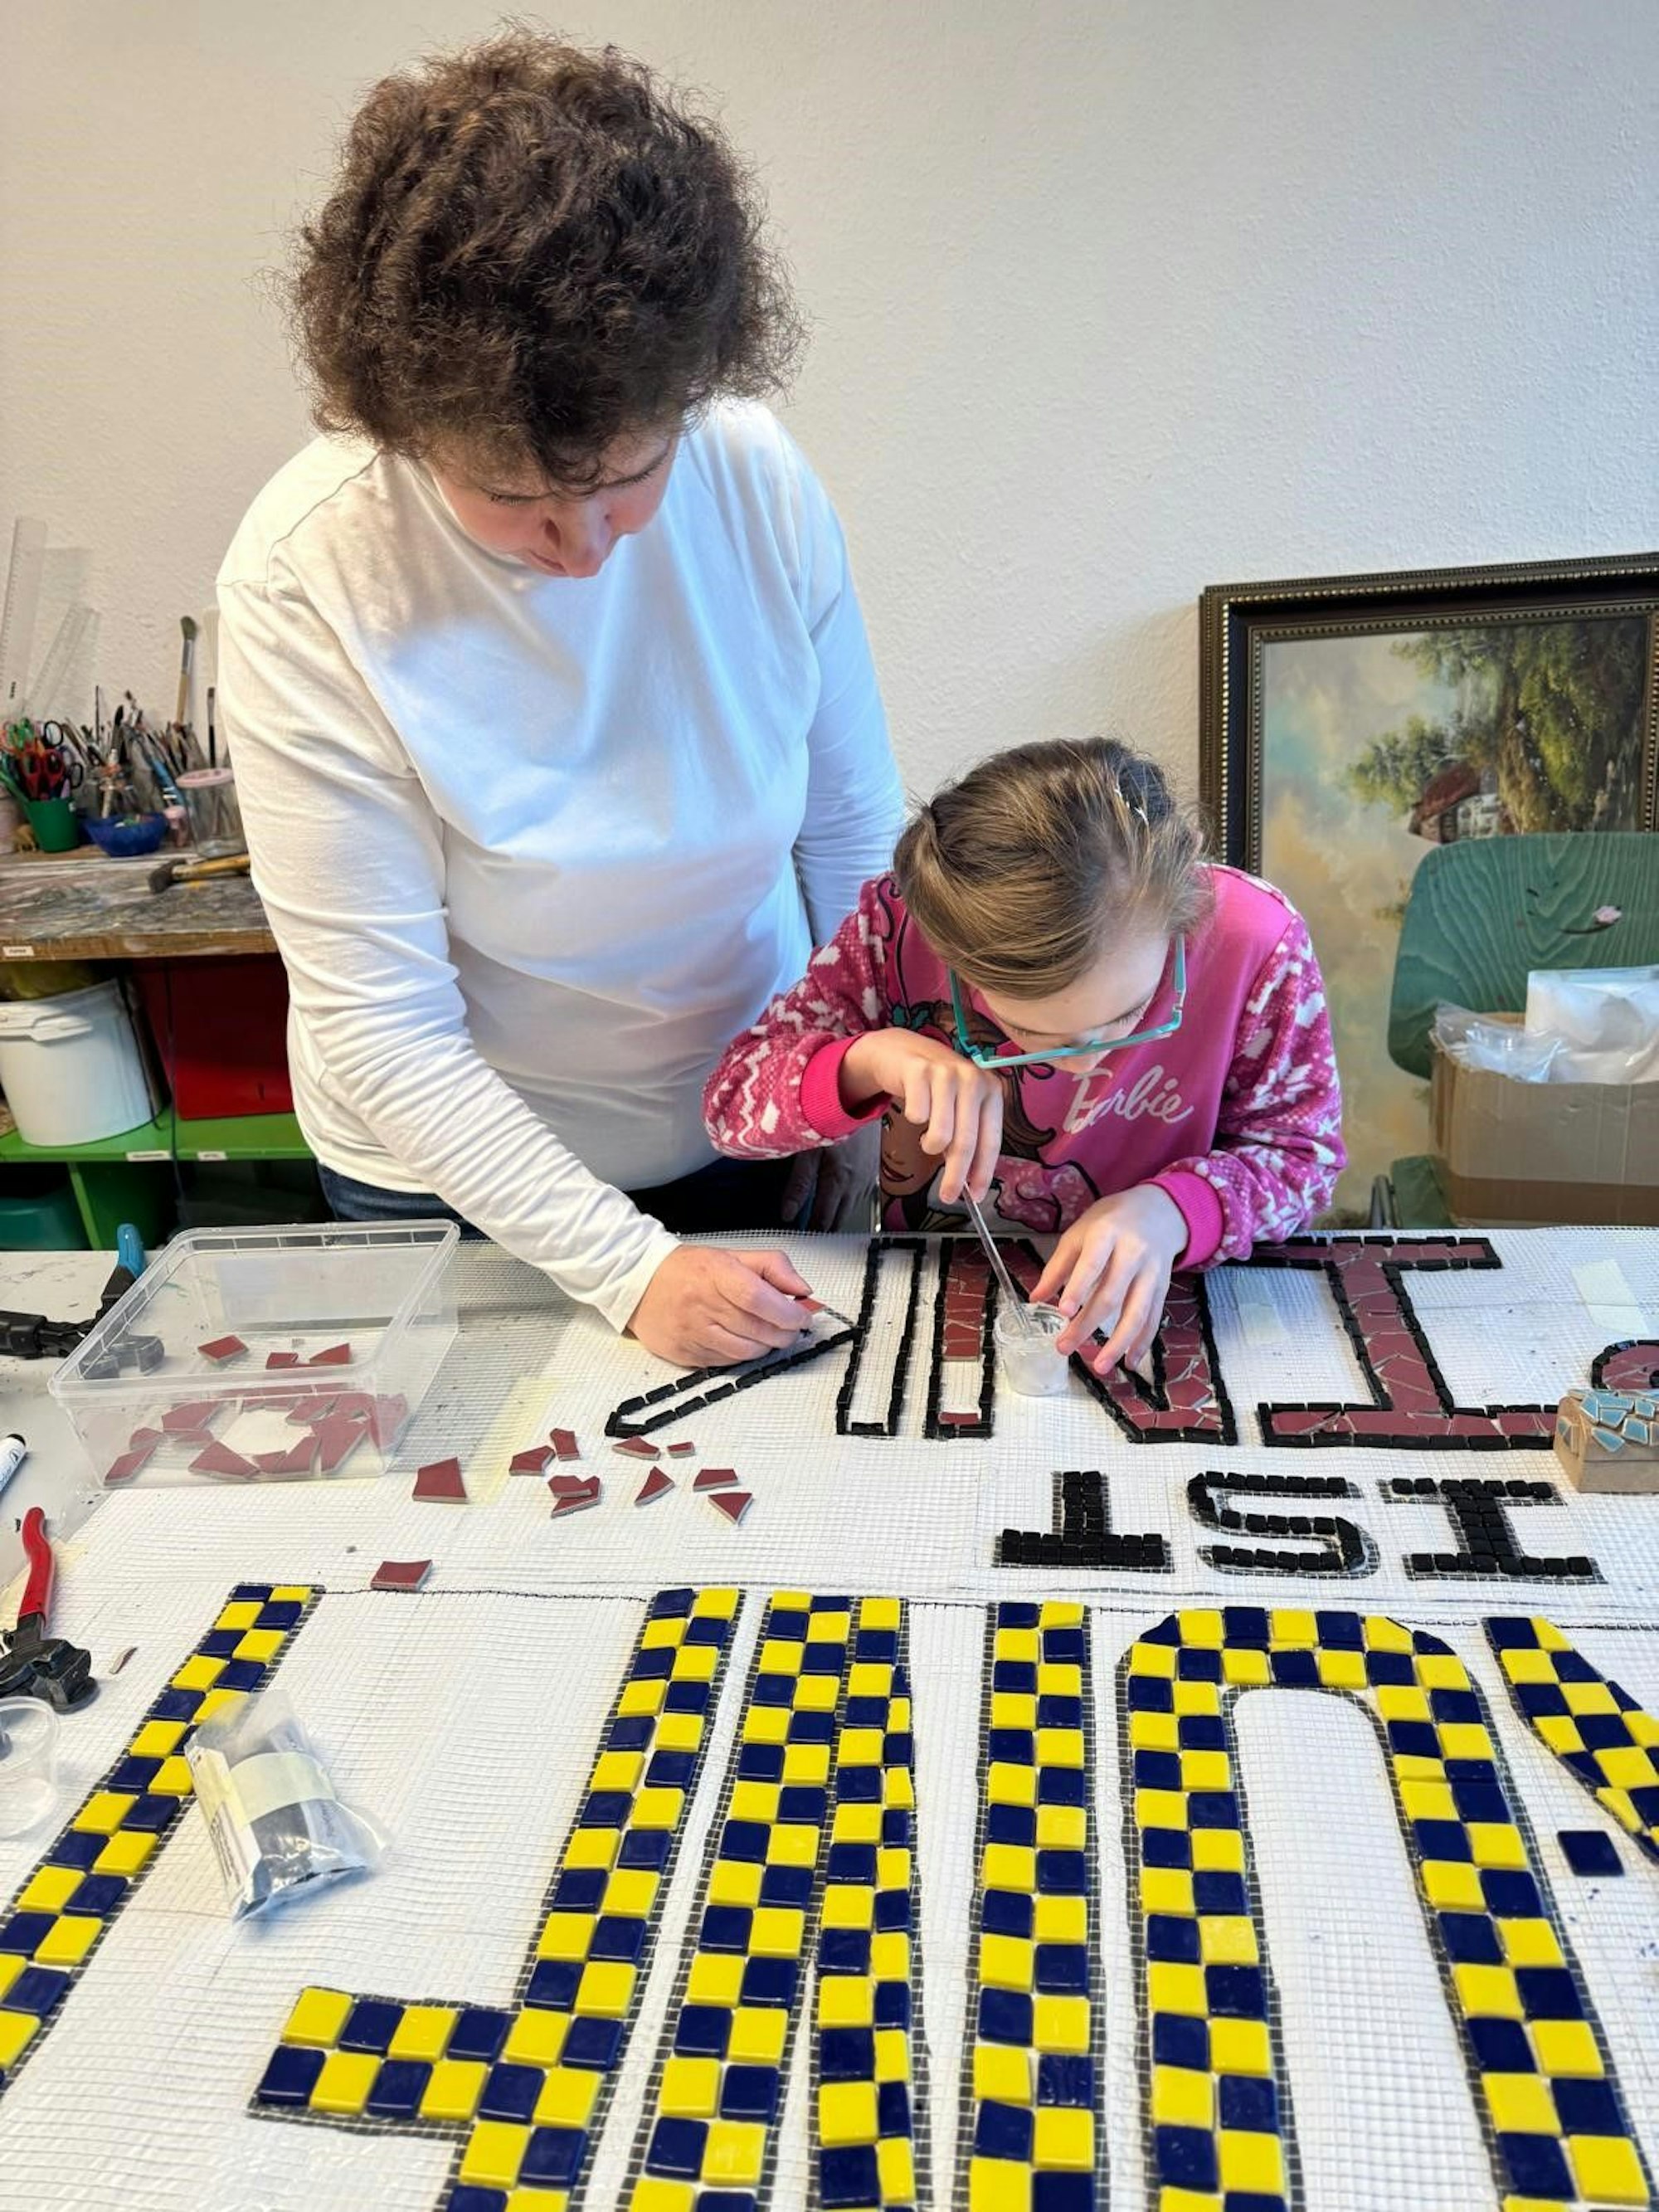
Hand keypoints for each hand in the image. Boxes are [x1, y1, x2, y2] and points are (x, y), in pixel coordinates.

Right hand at [627, 1244, 813, 1367]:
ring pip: (744, 1352)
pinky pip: (726, 1363)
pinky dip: (743, 1356)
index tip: (802, 1316)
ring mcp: (691, 1333)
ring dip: (766, 1347)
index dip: (786, 1312)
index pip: (757, 1298)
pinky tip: (743, 1342)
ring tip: (769, 1335)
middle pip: (756, 1329)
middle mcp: (701, 1304)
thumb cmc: (689, 1270)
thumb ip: (773, 1267)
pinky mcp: (685, 1354)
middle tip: (792, 1328)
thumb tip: (803, 1290)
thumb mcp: (732, 1256)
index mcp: (715, 1273)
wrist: (639, 1283)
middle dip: (784, 1333)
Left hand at [778, 1122, 880, 1230]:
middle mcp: (856, 1184)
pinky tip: (839, 1201)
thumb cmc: (830, 1118)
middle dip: (824, 1229)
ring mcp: (866, 1178)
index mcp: (838, 1180)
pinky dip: (848, 1204)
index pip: (824, 1219)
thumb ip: (798, 1184)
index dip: (811, 1232)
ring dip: (837, 1217)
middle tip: (808, 1235)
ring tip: (820, 1223)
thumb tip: (788, 1214)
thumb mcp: (807, 1150)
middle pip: (839, 1219)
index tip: (800, 1238)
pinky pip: (860, 1196)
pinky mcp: (872, 1171)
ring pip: (851, 1210)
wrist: (859, 1098)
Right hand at [839, 1031, 1002, 1203]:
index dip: (984, 1172)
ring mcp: (946, 1073)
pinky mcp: (919, 1071)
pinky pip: (916, 1116)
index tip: (976, 1196)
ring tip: (928, 1136)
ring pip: (940, 1134)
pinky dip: (913, 1119)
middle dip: (956, 1176)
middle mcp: (973, 1079)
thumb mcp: (960, 1106)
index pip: (991, 1140)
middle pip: (966, 1142)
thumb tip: (970, 1181)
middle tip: (947, 1196)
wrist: (903, 1052)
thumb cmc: (937, 1087)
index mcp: (991, 1090)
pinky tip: (916, 1107)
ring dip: (930, 1145)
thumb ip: (968, 1137)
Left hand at [1030, 1184, 1187, 1370]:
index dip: (1078, 1288)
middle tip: (1064, 1347)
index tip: (1063, 1312)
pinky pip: (1154, 1318)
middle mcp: (1133, 1253)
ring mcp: (1152, 1272)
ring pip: (1138, 1312)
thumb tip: (1034, 1298)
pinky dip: (1142, 1342)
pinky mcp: (1164, 1287)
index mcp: (1107, 1234)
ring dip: (1119, 1343)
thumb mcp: (1080, 1232)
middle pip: (1112, 1294)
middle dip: (1087, 1325)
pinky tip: (1129, 1361)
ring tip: (1100, 1366)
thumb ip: (1058, 1265)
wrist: (1160, 1210)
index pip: (1092, 1264)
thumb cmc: (1111, 1221)